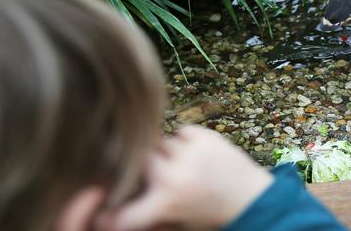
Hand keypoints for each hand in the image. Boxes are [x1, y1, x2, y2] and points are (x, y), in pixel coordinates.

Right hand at [98, 125, 272, 230]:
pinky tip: (194, 154)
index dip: (106, 215)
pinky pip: (180, 131)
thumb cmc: (209, 212)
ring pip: (159, 143)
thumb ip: (146, 210)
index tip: (100, 211)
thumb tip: (107, 210)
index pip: (124, 213)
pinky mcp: (205, 137)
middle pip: (136, 159)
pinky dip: (184, 141)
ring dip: (164, 153)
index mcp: (166, 203)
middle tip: (152, 171)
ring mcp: (190, 154)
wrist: (250, 196)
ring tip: (182, 165)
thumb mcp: (176, 219)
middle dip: (139, 164)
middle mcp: (175, 176)